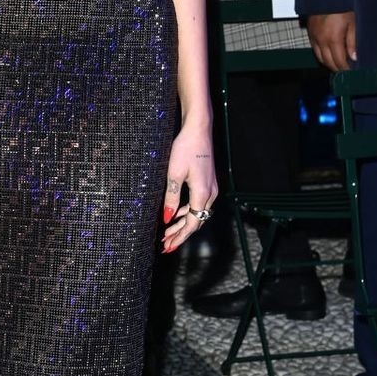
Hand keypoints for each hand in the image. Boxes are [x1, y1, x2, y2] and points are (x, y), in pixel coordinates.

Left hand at [161, 124, 216, 253]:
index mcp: (202, 194)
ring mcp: (211, 188)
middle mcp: (210, 194)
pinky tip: (177, 214)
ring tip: (168, 233)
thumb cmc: (186, 148)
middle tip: (165, 245)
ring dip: (183, 224)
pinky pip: (198, 204)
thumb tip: (168, 218)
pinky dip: (187, 213)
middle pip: (197, 222)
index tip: (168, 246)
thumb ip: (171, 198)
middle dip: (181, 234)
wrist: (199, 130)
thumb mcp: (173, 174)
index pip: (192, 224)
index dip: (180, 237)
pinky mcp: (208, 183)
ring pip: (198, 214)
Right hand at [307, 10, 356, 71]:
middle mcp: (320, 39)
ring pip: (320, 57)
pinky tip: (329, 52)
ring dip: (329, 62)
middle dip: (338, 69)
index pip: (339, 62)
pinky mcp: (310, 30)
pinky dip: (321, 54)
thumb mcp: (353, 22)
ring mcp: (314, 35)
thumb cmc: (342, 2)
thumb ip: (353, 41)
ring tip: (339, 63)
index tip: (352, 72)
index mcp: (332, 38)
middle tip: (347, 71)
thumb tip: (354, 57)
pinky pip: (314, 48)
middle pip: (328, 62)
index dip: (346, 70)